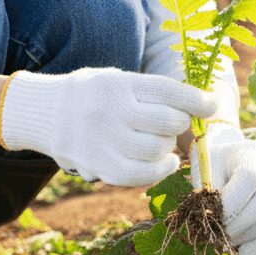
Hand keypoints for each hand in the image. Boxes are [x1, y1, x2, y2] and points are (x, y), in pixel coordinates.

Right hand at [0, 68, 217, 186]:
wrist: (44, 112)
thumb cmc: (93, 94)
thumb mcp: (116, 79)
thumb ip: (151, 91)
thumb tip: (199, 106)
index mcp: (117, 83)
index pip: (166, 90)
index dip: (195, 99)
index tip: (211, 105)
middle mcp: (110, 111)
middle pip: (166, 121)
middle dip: (180, 122)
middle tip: (176, 120)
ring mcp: (102, 141)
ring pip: (156, 149)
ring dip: (169, 146)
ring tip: (163, 139)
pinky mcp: (98, 166)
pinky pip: (139, 175)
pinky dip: (159, 170)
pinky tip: (164, 162)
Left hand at [190, 123, 255, 254]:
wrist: (228, 158)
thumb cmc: (212, 164)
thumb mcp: (203, 169)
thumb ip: (208, 194)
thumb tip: (213, 226)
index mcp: (252, 152)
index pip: (249, 179)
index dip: (231, 204)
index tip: (211, 218)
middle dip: (239, 225)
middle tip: (218, 234)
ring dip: (248, 238)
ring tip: (226, 241)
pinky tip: (243, 252)